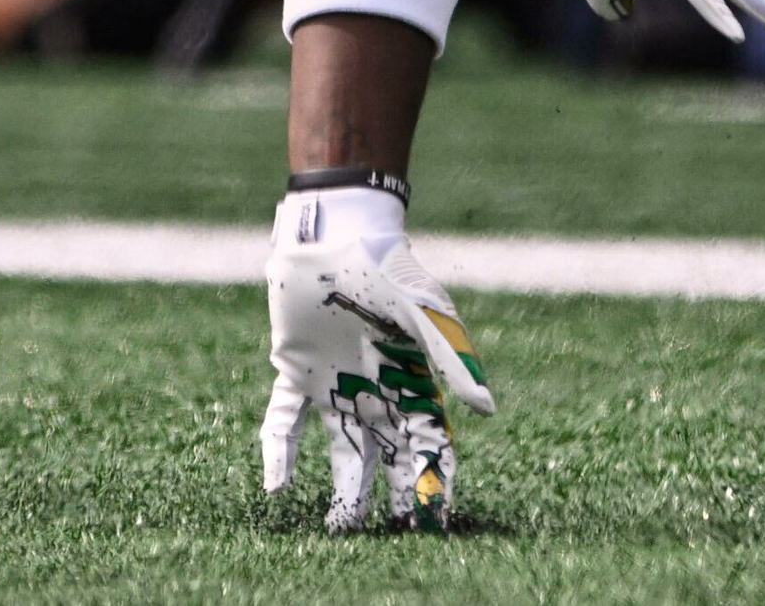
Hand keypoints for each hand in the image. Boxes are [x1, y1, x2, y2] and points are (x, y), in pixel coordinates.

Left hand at [260, 209, 489, 532]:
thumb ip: (455, 360)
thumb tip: (488, 410)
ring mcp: (334, 381)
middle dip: (393, 495)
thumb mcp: (428, 314)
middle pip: (387, 456)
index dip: (434, 478)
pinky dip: (279, 449)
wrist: (339, 230)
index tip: (437, 518)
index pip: (427, 440)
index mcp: (410, 378)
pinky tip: (275, 484)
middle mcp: (374, 388)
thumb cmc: (391, 267)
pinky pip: (285, 418)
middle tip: (393, 534)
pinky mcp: (295, 368)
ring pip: (341, 449)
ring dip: (341, 488)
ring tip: (338, 527)